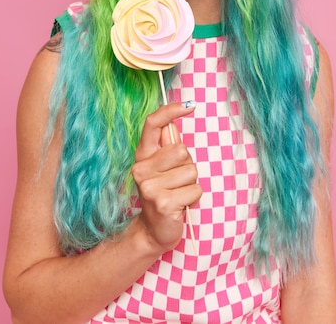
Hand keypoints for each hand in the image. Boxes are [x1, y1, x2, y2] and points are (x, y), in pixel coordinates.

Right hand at [131, 102, 201, 252]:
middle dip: (187, 165)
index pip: (153, 123)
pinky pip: (195, 190)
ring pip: (191, 171)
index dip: (171, 111)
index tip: (190, 106)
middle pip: (182, 150)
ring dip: (191, 184)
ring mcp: (150, 186)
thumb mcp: (162, 167)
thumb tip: (174, 122)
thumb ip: (166, 146)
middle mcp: (141, 168)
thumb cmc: (164, 193)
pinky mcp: (162, 202)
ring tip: (178, 194)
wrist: (154, 230)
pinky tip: (180, 206)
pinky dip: (193, 198)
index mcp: (142, 155)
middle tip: (177, 181)